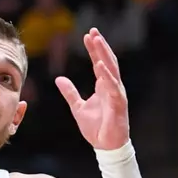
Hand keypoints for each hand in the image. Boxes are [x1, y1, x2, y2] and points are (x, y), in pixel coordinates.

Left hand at [58, 29, 130, 150]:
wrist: (105, 146)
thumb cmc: (96, 128)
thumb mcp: (77, 107)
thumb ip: (70, 92)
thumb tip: (59, 79)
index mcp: (104, 86)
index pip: (99, 62)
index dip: (94, 49)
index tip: (87, 35)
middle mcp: (112, 86)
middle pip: (107, 61)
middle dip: (100, 46)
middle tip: (93, 31)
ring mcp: (117, 94)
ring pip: (112, 69)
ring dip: (104, 54)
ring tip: (97, 40)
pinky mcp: (118, 103)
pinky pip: (113, 86)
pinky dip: (107, 75)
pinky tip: (100, 64)